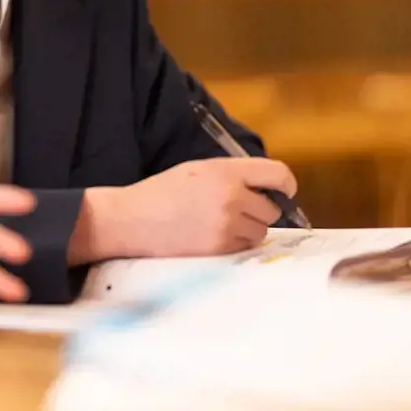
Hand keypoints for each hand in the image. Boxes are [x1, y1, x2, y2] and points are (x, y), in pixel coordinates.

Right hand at [82, 157, 295, 259]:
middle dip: (258, 210)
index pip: (277, 174)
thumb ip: (232, 175)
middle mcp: (231, 196)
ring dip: (248, 229)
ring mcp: (227, 224)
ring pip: (262, 231)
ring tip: (218, 223)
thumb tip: (268, 190)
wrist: (132, 219)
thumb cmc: (162, 192)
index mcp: (225, 171)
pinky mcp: (221, 248)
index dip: (285, 184)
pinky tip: (211, 235)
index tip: (283, 191)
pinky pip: (246, 247)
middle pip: (272, 208)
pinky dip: (235, 243)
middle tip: (233, 210)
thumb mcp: (197, 169)